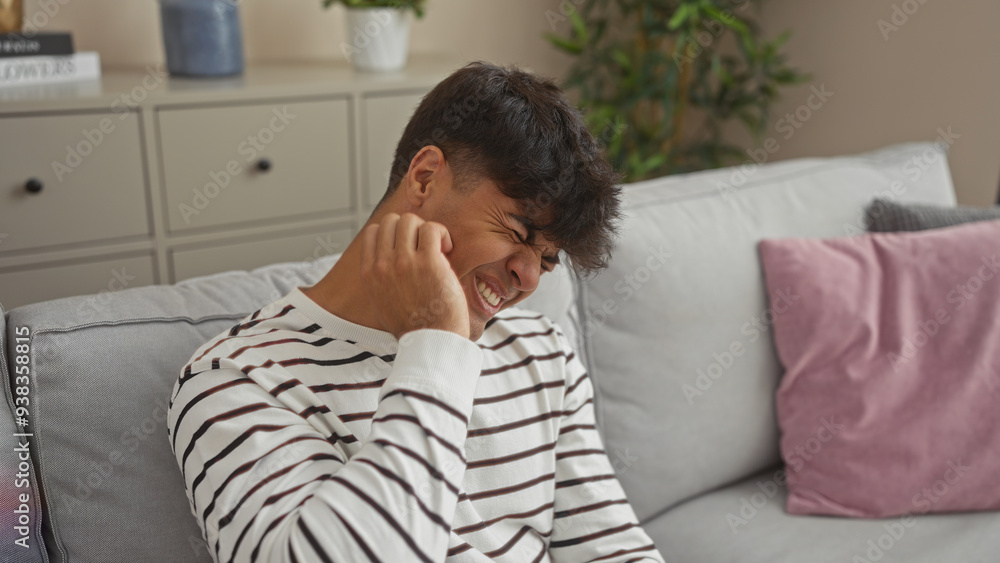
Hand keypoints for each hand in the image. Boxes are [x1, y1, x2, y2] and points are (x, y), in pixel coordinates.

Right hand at [359, 213, 469, 339]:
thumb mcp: (381, 301)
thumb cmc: (414, 324)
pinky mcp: (429, 262)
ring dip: (426, 229)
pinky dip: (442, 234)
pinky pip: (432, 229)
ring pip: (410, 220)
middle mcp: (383, 265)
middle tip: (424, 246)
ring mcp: (404, 262)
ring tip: (437, 247)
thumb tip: (386, 256)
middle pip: (391, 221)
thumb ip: (380, 278)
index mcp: (369, 274)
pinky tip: (447, 249)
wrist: (432, 341)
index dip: (391, 232)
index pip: (371, 232)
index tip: (407, 246)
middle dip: (410, 228)